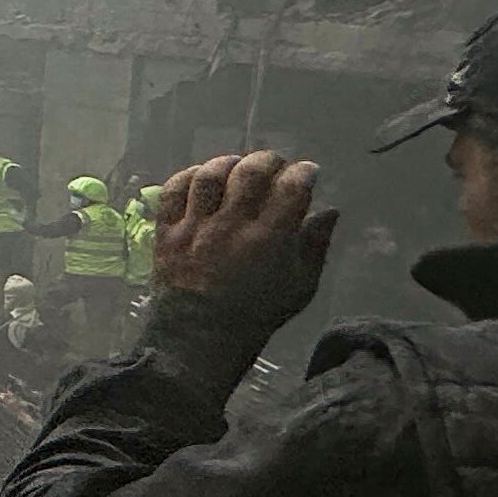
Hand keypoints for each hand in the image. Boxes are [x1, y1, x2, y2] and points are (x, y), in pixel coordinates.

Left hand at [150, 150, 339, 329]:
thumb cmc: (257, 312)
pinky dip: (188, 176)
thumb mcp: (300, 286)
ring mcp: (195, 228)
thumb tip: (330, 211)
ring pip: (209, 176)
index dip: (304, 172)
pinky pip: (172, 191)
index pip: (291, 188)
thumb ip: (316, 245)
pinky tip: (201, 177)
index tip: (308, 171)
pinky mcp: (167, 233)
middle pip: (250, 173)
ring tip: (238, 166)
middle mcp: (231, 227)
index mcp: (269, 240)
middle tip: (274, 164)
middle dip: (268, 160)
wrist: (200, 337)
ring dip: (228, 163)